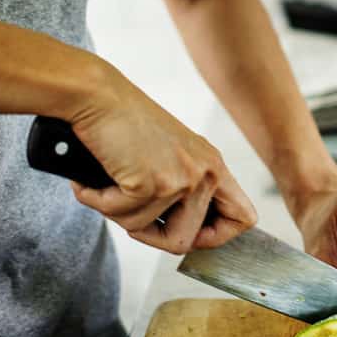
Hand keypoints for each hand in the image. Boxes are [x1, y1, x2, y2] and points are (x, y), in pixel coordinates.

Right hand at [66, 69, 256, 253]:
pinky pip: (122, 216)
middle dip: (150, 235)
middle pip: (185, 242)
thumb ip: (184, 190)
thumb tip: (184, 238)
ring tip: (108, 181)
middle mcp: (205, 173)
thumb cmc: (123, 122)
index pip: (243, 219)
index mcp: (213, 166)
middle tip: (126, 209)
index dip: (215, 236)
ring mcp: (181, 179)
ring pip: (145, 231)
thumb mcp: (170, 155)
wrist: (96, 95)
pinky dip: (98, 201)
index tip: (188, 234)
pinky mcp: (153, 183)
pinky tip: (93, 179)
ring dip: (117, 212)